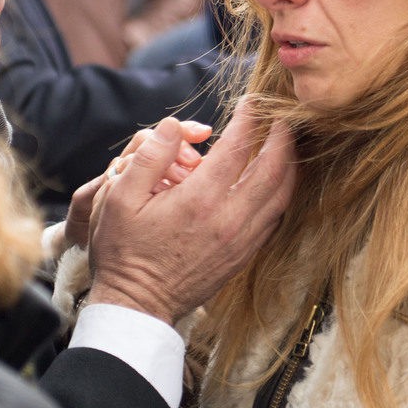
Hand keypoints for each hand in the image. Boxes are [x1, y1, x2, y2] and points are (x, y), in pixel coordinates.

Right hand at [88, 98, 295, 324]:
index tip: (253, 102)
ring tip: (285, 144)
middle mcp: (229, 220)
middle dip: (283, 137)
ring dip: (289, 165)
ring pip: (281, 196)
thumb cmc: (124, 251)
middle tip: (283, 118)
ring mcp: (241, 241)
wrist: (137, 305)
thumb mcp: (118, 199)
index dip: (251, 119)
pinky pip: (275, 219)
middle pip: (274, 169)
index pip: (239, 147)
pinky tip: (276, 182)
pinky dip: (282, 194)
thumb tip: (175, 125)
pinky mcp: (243, 257)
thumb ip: (149, 157)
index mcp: (199, 200)